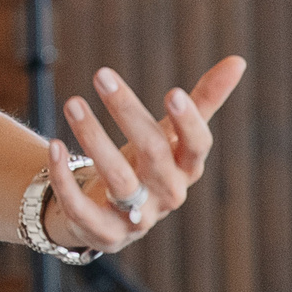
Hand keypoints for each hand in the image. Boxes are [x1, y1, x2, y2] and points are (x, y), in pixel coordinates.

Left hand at [42, 56, 246, 254]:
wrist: (111, 213)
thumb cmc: (147, 164)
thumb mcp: (171, 133)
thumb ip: (203, 100)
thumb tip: (239, 60)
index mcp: (186, 168)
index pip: (197, 146)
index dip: (188, 123)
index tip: (172, 93)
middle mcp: (166, 194)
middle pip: (153, 153)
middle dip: (127, 112)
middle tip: (101, 74)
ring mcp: (136, 217)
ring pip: (117, 179)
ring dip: (92, 138)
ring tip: (72, 102)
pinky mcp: (103, 231)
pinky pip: (81, 207)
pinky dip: (64, 178)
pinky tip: (52, 144)